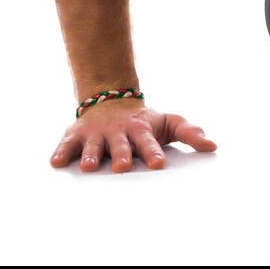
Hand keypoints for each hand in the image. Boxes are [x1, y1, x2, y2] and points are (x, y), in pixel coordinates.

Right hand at [49, 97, 216, 172]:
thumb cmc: (144, 121)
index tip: (158, 163)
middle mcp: (118, 132)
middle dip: (121, 155)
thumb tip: (213, 146)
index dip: (153, 152)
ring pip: (93, 146)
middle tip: (122, 166)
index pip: (149, 142)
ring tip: (87, 167)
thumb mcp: (169, 123)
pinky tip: (55, 163)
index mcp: (141, 130)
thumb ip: (190, 133)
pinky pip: (66, 145)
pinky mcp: (76, 136)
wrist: (112, 101)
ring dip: (90, 155)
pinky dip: (60, 152)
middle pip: (120, 145)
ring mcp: (96, 134)